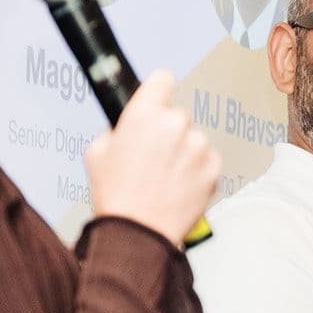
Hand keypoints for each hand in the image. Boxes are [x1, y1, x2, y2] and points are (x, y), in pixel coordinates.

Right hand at [86, 70, 218, 244]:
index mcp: (144, 114)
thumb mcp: (98, 151)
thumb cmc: (117, 195)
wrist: (138, 232)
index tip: (158, 96)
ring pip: (193, 139)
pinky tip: (178, 185)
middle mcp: (175, 124)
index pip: (162, 80)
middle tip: (153, 156)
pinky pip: (207, 159)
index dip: (158, 90)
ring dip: (184, 151)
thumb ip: (118, 128)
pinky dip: (197, 169)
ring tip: (164, 177)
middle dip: (167, 131)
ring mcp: (198, 145)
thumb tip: (132, 124)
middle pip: (177, 115)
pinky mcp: (214, 167)